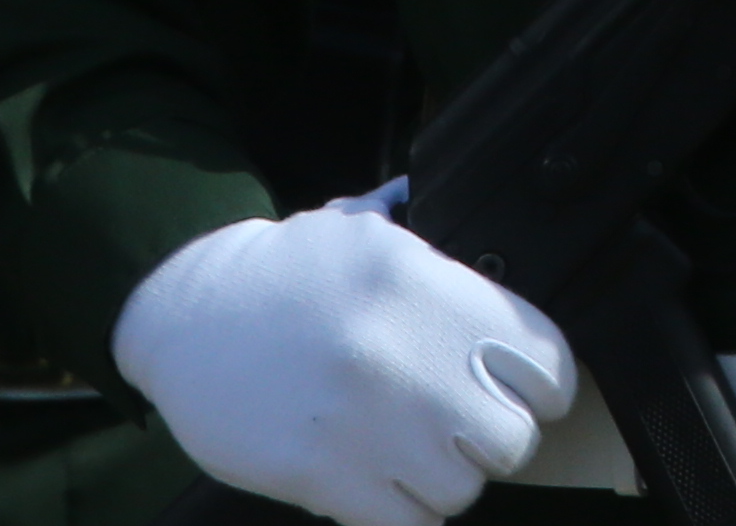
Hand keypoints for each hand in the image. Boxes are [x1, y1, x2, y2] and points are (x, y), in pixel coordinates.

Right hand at [113, 184, 573, 525]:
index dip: (539, 390)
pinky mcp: (326, 475)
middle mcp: (410, 354)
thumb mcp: (369, 239)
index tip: (516, 393)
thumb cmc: (284, 278)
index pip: (548, 366)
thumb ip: (442, 273)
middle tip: (453, 428)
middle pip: (512, 440)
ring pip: (462, 491)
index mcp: (431, 286)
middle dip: (488, 442)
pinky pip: (409, 525)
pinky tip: (378, 484)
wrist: (187, 315)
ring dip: (439, 481)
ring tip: (401, 451)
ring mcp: (370, 420)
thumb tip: (500, 287)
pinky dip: (401, 513)